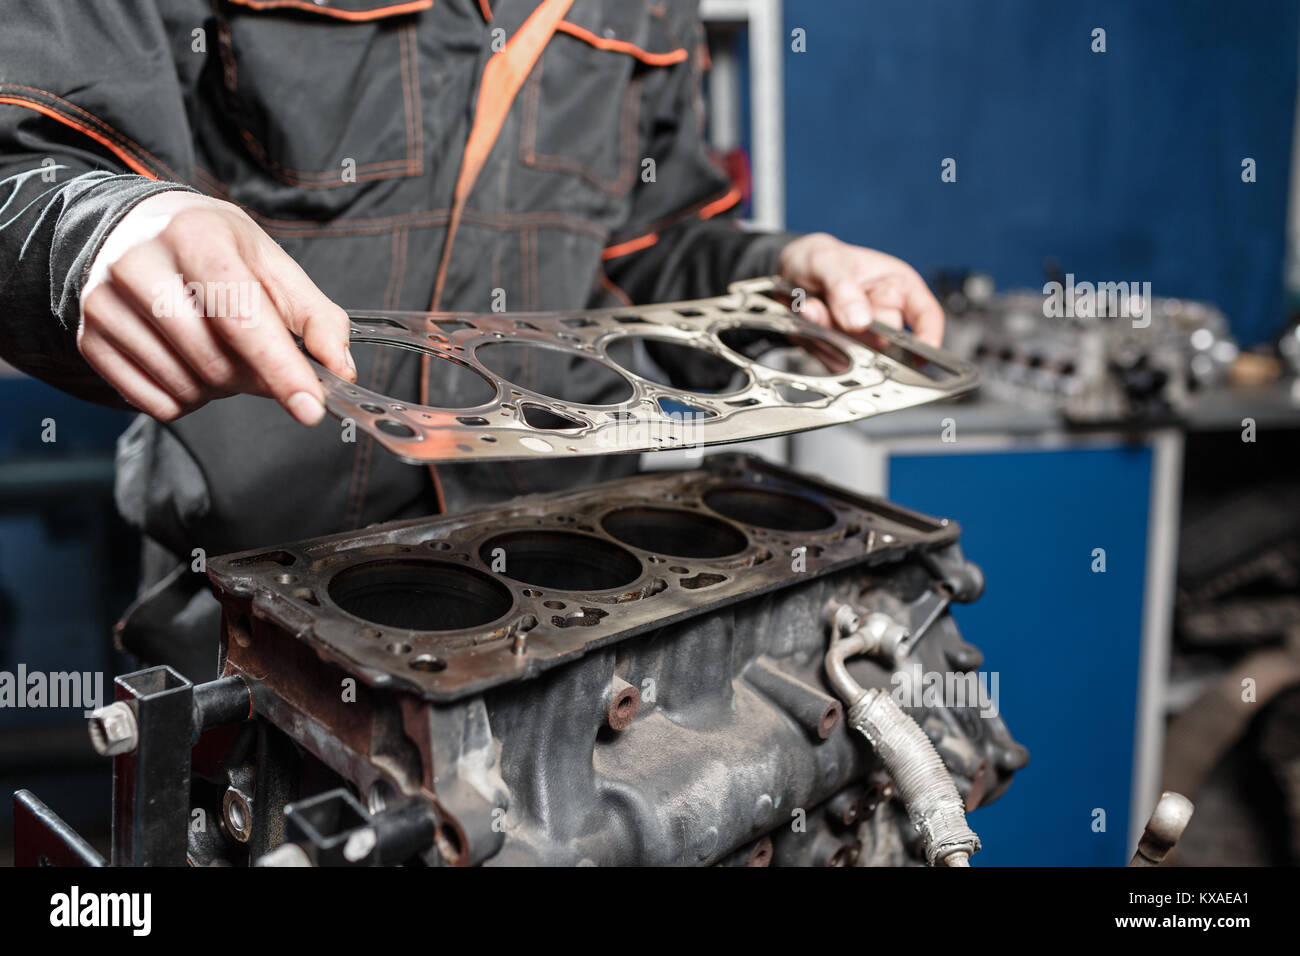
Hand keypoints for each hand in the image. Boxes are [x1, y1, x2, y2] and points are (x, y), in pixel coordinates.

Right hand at [79, 191, 355, 423]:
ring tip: (218, 349)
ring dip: (219, 389)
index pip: (242, 317)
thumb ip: (316, 317)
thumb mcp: (272, 264)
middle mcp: (139, 266)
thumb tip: (339, 369)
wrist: (134, 230)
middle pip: (216, 363)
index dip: (281, 368)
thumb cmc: (212, 247)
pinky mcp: (89, 339)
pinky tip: (187, 362)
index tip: (311, 407)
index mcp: (195, 237)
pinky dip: (186, 398)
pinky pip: (156, 404)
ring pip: (186, 389)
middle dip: (253, 377)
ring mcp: (105, 304)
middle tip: (259, 357)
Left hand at [777, 233, 944, 346]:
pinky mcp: (842, 351)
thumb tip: (861, 321)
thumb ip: (843, 287)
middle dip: (852, 331)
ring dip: (828, 336)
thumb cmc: (817, 259)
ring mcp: (862, 335)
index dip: (928, 337)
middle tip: (825, 308)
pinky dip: (816, 345)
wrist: (786, 273)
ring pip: (856, 354)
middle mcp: (883, 313)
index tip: (919, 356)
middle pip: (884, 341)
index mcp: (896, 285)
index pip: (926, 315)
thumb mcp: (826, 261)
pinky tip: (807, 322)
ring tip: (812, 308)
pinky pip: (834, 361)